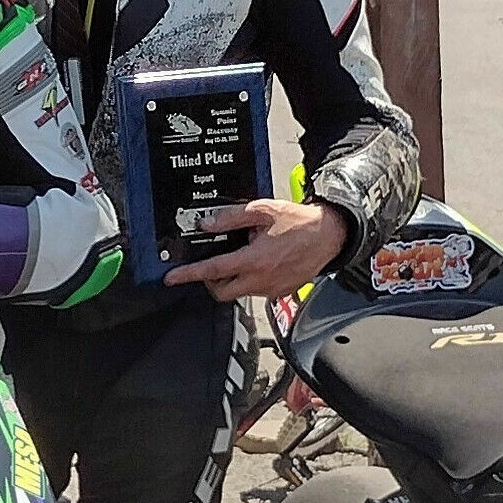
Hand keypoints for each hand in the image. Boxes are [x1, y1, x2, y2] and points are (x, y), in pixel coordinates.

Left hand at [164, 200, 348, 300]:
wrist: (331, 235)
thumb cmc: (299, 222)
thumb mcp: (262, 210)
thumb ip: (231, 217)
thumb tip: (206, 224)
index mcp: (255, 260)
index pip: (213, 271)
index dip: (189, 275)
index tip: (171, 278)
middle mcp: (262, 279)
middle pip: (222, 292)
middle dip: (209, 282)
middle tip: (209, 266)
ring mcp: (273, 289)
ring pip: (239, 292)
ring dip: (231, 280)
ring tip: (239, 257)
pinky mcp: (282, 292)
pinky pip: (256, 292)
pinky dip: (249, 281)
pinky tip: (256, 264)